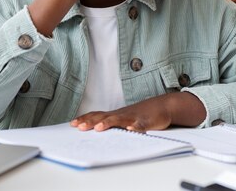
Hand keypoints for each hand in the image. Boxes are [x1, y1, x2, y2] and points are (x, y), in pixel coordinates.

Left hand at [70, 92, 206, 132]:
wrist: (163, 106)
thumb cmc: (141, 114)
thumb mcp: (124, 118)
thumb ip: (111, 122)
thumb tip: (93, 127)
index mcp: (116, 115)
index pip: (97, 115)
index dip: (85, 119)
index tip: (73, 124)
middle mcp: (122, 114)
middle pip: (104, 117)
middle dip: (90, 122)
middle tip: (79, 127)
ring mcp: (134, 117)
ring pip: (119, 120)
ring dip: (108, 123)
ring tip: (98, 128)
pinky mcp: (146, 121)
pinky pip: (140, 124)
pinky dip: (135, 127)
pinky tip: (130, 130)